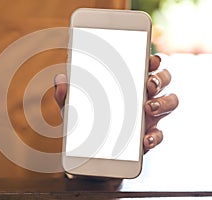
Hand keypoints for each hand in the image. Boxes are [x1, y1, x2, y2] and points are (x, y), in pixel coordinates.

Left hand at [54, 55, 178, 152]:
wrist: (87, 153)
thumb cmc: (82, 123)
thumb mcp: (71, 108)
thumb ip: (65, 94)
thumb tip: (59, 80)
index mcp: (125, 84)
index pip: (143, 66)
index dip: (152, 60)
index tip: (151, 59)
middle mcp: (140, 96)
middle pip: (162, 80)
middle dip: (160, 78)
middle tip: (148, 83)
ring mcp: (147, 117)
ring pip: (170, 103)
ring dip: (164, 102)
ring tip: (149, 107)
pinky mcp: (147, 137)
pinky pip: (159, 134)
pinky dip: (156, 136)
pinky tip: (145, 139)